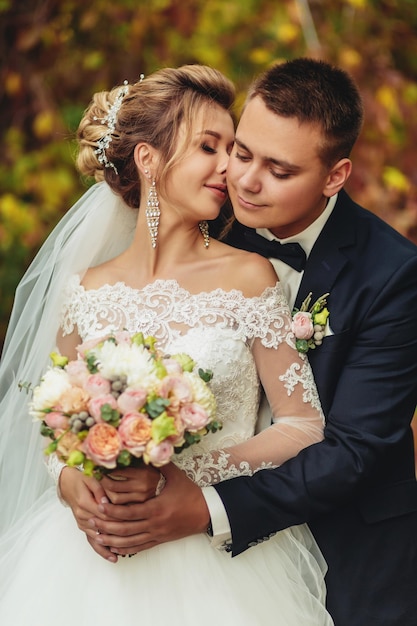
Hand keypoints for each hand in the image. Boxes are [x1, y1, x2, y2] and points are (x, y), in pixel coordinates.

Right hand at [60, 464, 160, 561]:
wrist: (67, 483)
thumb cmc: (82, 478)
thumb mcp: (91, 479)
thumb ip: (99, 490)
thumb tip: (106, 502)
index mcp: (84, 503)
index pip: (105, 514)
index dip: (118, 518)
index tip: (132, 521)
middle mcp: (82, 515)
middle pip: (103, 527)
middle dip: (118, 532)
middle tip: (135, 537)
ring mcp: (82, 523)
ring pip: (97, 538)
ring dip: (110, 545)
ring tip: (124, 553)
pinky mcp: (83, 526)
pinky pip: (92, 541)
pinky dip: (102, 550)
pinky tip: (112, 557)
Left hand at [91, 463, 209, 554]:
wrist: (206, 513)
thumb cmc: (190, 493)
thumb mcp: (176, 476)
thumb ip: (161, 464)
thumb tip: (150, 449)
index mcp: (156, 508)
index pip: (129, 512)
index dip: (112, 510)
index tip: (99, 504)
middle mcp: (154, 524)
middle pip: (125, 529)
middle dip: (106, 526)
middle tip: (91, 521)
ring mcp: (156, 534)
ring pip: (130, 541)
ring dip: (112, 540)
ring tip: (97, 536)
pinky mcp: (159, 540)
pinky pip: (139, 547)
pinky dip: (125, 549)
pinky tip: (114, 548)